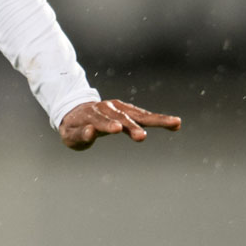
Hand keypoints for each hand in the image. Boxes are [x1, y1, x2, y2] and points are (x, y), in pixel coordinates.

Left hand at [58, 100, 180, 150]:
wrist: (76, 112)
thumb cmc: (73, 128)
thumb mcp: (70, 135)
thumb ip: (80, 135)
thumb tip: (91, 131)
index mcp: (90, 115)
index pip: (98, 121)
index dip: (106, 125)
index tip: (116, 129)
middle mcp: (106, 109)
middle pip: (121, 117)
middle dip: (131, 127)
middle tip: (141, 137)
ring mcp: (118, 108)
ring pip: (137, 114)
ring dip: (154, 119)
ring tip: (174, 123)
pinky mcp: (128, 110)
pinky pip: (144, 115)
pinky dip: (159, 119)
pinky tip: (175, 123)